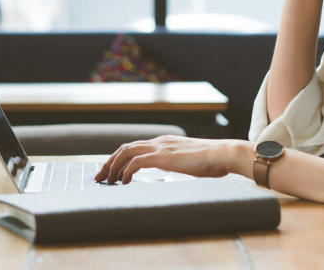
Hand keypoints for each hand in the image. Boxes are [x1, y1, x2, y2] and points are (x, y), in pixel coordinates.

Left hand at [95, 135, 252, 184]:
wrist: (223, 154)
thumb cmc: (212, 161)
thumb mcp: (190, 161)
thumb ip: (179, 163)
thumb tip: (177, 170)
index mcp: (164, 142)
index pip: (135, 147)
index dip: (119, 159)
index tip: (111, 172)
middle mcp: (159, 141)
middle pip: (124, 148)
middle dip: (109, 163)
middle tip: (99, 177)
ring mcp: (160, 147)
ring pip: (126, 153)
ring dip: (113, 167)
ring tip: (107, 181)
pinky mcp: (163, 157)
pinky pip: (136, 162)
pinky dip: (126, 171)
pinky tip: (124, 182)